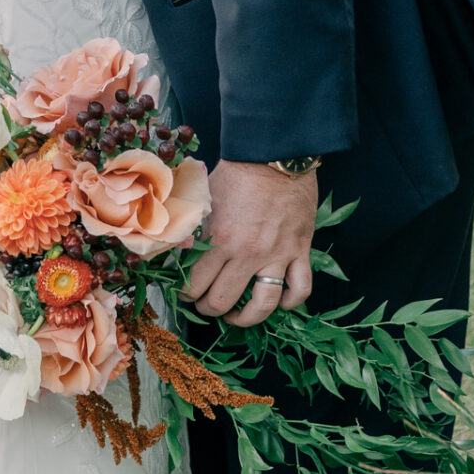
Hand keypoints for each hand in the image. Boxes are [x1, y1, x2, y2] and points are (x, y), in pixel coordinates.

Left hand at [184, 160, 317, 326]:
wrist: (274, 155)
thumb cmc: (236, 174)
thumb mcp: (203, 199)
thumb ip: (190, 229)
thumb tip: (173, 254)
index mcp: (219, 239)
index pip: (195, 284)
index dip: (184, 294)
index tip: (183, 293)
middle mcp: (248, 253)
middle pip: (223, 301)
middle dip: (208, 308)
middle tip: (205, 304)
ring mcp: (277, 254)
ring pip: (262, 305)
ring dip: (246, 318)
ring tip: (237, 316)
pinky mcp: (300, 250)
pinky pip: (300, 289)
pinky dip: (290, 302)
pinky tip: (278, 302)